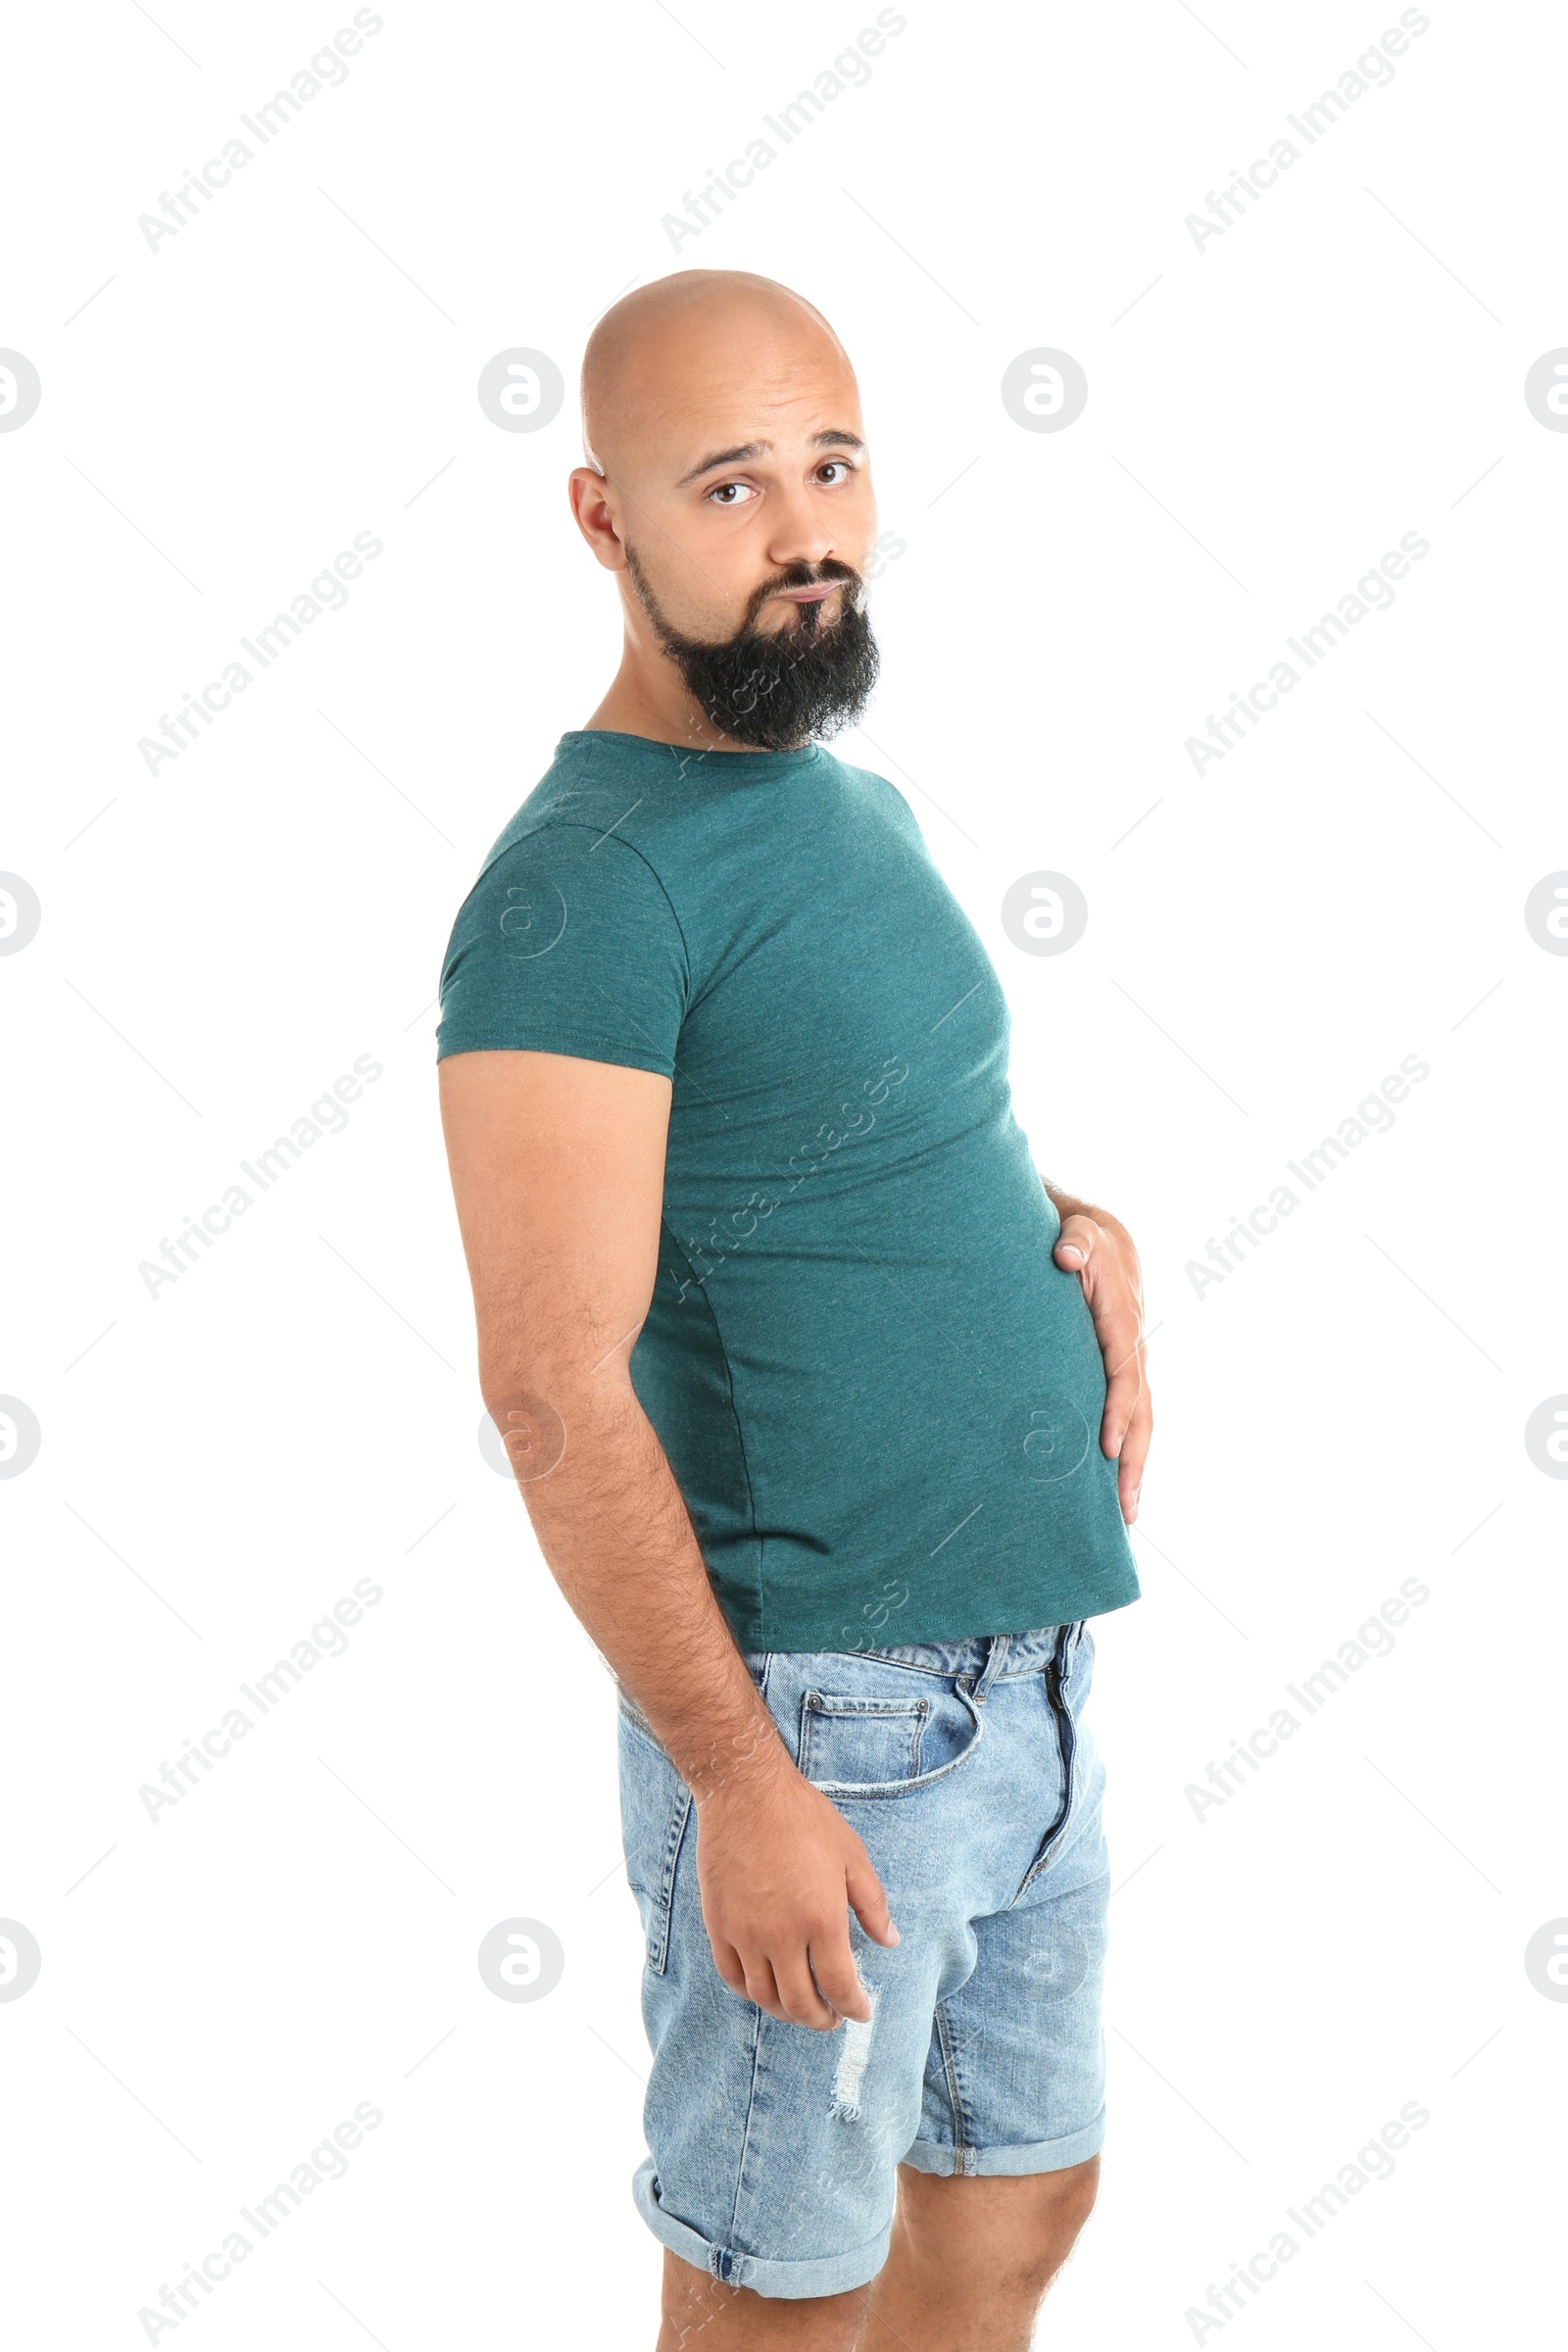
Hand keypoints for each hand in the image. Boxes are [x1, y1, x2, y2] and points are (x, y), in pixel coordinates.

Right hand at [694, 1758, 899, 2030]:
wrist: (746, 1792)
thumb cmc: (804, 1818)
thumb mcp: (852, 1855)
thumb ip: (873, 1904)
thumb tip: (890, 1941)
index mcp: (821, 1918)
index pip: (839, 1986)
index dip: (854, 2008)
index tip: (860, 2011)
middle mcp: (781, 1934)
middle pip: (800, 2004)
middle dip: (821, 2020)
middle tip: (832, 2017)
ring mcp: (745, 1932)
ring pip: (764, 1996)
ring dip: (786, 2011)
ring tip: (801, 2006)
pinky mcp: (719, 1924)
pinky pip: (732, 1976)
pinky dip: (750, 1991)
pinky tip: (765, 1985)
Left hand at [1051, 1200, 1151, 1523]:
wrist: (1105, 1241)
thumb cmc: (1085, 1240)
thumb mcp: (1078, 1231)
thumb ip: (1073, 1239)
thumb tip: (1066, 1255)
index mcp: (1123, 1323)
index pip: (1123, 1376)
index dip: (1117, 1412)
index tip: (1108, 1449)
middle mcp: (1133, 1350)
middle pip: (1141, 1413)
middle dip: (1134, 1461)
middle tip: (1124, 1507)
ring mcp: (1131, 1365)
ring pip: (1142, 1423)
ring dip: (1136, 1468)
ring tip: (1127, 1515)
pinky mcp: (1122, 1374)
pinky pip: (1131, 1418)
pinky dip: (1130, 1453)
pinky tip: (1117, 1488)